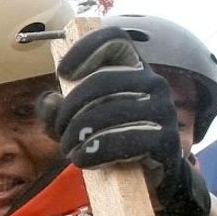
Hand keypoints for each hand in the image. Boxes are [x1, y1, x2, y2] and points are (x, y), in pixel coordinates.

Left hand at [36, 27, 210, 215]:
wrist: (149, 176)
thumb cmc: (110, 139)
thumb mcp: (76, 123)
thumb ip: (56, 111)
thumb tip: (48, 101)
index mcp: (132, 69)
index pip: (115, 39)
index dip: (86, 49)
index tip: (63, 73)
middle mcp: (152, 83)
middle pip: (103, 80)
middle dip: (71, 107)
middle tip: (60, 131)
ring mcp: (163, 111)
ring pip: (112, 111)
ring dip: (81, 133)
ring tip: (70, 150)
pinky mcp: (167, 140)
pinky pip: (128, 140)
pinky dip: (99, 150)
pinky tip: (84, 159)